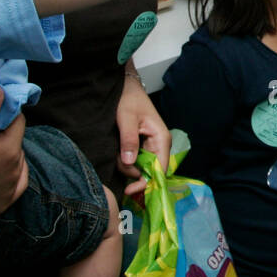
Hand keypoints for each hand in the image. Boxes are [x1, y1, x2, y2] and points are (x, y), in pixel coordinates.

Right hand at [0, 87, 27, 215]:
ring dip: (9, 156)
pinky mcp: (3, 204)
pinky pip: (18, 184)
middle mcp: (14, 173)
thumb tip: (3, 91)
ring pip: (18, 163)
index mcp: (8, 153)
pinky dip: (12, 175)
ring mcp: (9, 191)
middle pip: (17, 144)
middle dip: (5, 137)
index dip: (7, 117)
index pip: (18, 124)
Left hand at [115, 70, 170, 197]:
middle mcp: (159, 145)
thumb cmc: (128, 99)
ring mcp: (151, 146)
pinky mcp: (143, 145)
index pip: (159, 170)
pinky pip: (135, 160)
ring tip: (115, 150)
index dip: (146, 183)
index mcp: (161, 139)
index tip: (129, 190)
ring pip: (140, 167)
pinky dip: (124, 159)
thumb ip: (129, 140)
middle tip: (116, 159)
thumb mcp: (126, 118)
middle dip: (131, 171)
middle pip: (149, 171)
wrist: (125, 86)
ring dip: (125, 164)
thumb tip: (129, 163)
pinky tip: (118, 150)